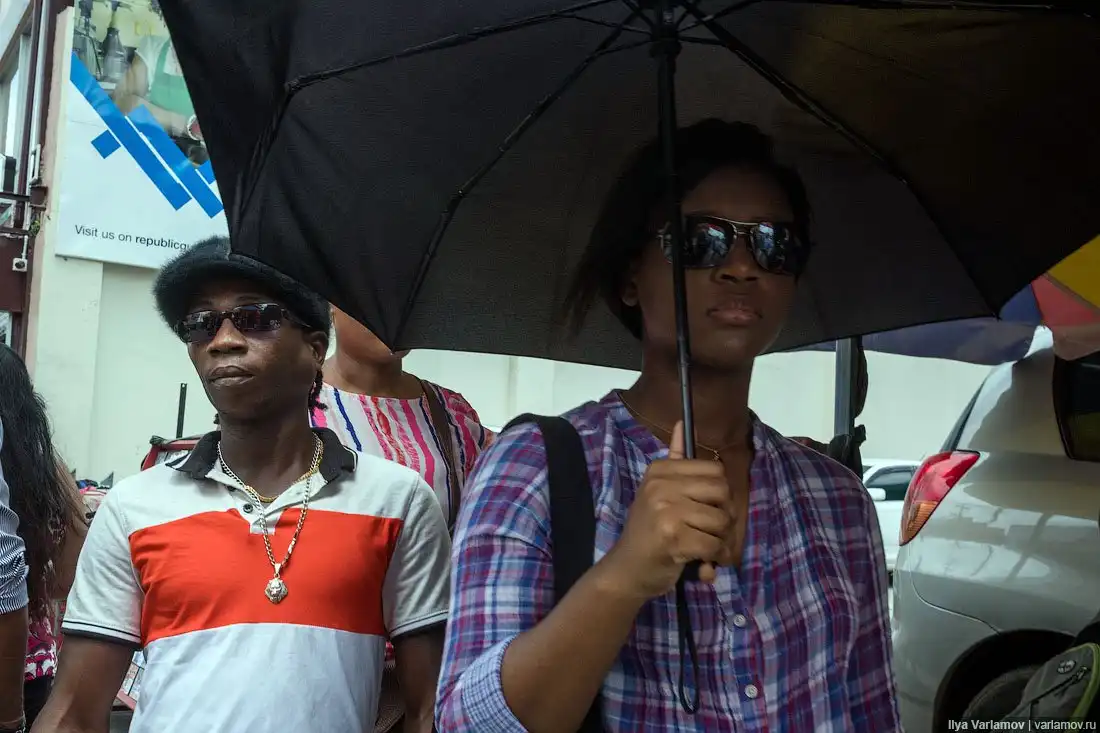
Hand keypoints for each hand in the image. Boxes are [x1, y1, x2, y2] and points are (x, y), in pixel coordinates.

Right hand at [602, 421, 734, 600]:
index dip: (720, 494)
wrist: (626, 570)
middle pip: (723, 492)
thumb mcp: (656, 491)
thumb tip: (682, 423)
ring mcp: (666, 510)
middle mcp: (661, 485)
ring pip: (721, 520)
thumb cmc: (647, 532)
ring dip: (721, 542)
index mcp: (661, 470)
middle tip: (712, 532)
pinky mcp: (673, 537)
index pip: (715, 470)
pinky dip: (715, 558)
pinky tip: (704, 565)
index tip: (708, 510)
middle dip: (725, 517)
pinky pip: (714, 545)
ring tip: (707, 549)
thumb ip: (675, 460)